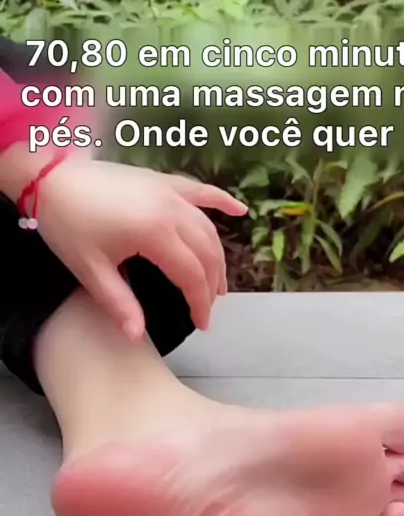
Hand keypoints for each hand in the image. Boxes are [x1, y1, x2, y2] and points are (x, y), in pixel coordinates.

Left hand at [35, 157, 246, 336]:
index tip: (202, 324)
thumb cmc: (68, 225)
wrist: (51, 179)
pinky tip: (240, 211)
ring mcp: (170, 192)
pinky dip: (222, 201)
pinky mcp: (164, 182)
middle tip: (207, 309)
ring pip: (207, 228)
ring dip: (217, 256)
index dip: (200, 302)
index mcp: (155, 233)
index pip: (191, 274)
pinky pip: (201, 192)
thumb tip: (137, 336)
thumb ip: (119, 303)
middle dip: (212, 284)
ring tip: (217, 283)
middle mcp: (172, 210)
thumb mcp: (91, 270)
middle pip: (206, 252)